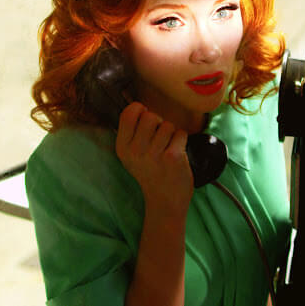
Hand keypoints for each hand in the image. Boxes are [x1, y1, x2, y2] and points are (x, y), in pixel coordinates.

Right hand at [115, 102, 192, 217]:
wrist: (165, 201)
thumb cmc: (150, 172)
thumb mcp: (131, 155)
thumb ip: (132, 131)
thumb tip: (139, 105)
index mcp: (122, 147)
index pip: (129, 113)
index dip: (140, 110)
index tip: (145, 120)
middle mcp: (135, 150)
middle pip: (150, 115)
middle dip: (158, 123)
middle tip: (159, 138)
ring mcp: (154, 154)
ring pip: (168, 124)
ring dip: (171, 133)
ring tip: (167, 148)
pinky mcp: (173, 157)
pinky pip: (180, 133)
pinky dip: (182, 140)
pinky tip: (177, 153)